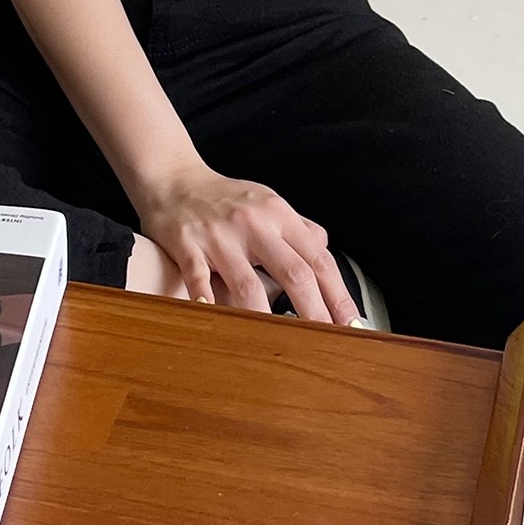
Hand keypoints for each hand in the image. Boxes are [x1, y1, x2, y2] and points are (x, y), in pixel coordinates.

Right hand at [133, 165, 357, 323]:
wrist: (172, 177)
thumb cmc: (225, 197)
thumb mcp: (268, 202)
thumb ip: (298, 228)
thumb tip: (324, 252)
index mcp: (278, 215)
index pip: (318, 259)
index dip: (338, 294)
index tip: (350, 323)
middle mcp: (253, 224)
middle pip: (294, 273)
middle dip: (315, 312)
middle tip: (327, 343)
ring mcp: (219, 236)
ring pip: (248, 283)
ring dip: (266, 319)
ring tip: (280, 347)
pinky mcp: (187, 245)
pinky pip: (199, 279)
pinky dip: (207, 303)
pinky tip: (217, 324)